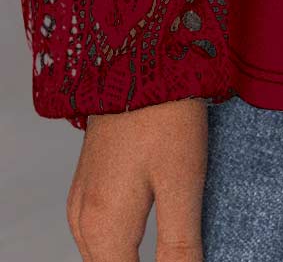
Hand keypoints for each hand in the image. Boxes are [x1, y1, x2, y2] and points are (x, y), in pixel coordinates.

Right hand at [66, 97, 208, 260]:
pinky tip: (147, 236)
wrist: (136, 56)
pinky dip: (123, 243)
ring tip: (172, 250)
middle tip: (183, 254)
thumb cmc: (164, 116)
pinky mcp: (89, 183)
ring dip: (132, 259)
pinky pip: (101, 232)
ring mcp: (82, 201)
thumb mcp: (182, 184)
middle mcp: (83, 221)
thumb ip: (179, 245)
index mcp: (103, 228)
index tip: (182, 260)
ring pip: (104, 255)